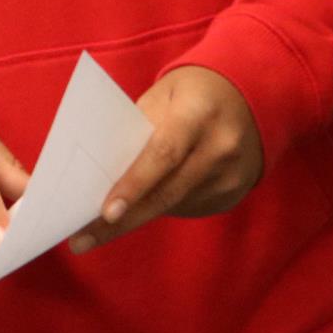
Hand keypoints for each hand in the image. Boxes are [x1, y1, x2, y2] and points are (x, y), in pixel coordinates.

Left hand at [70, 66, 264, 253]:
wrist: (249, 97)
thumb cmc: (191, 92)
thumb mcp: (162, 94)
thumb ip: (137, 128)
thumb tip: (103, 170)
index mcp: (198, 115)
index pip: (163, 154)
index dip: (134, 185)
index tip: (106, 212)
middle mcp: (220, 149)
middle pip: (166, 193)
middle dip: (121, 221)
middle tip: (82, 240)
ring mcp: (231, 177)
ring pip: (173, 206)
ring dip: (134, 217)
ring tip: (95, 228)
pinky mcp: (233, 195)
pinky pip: (185, 208)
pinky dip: (159, 208)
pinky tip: (139, 205)